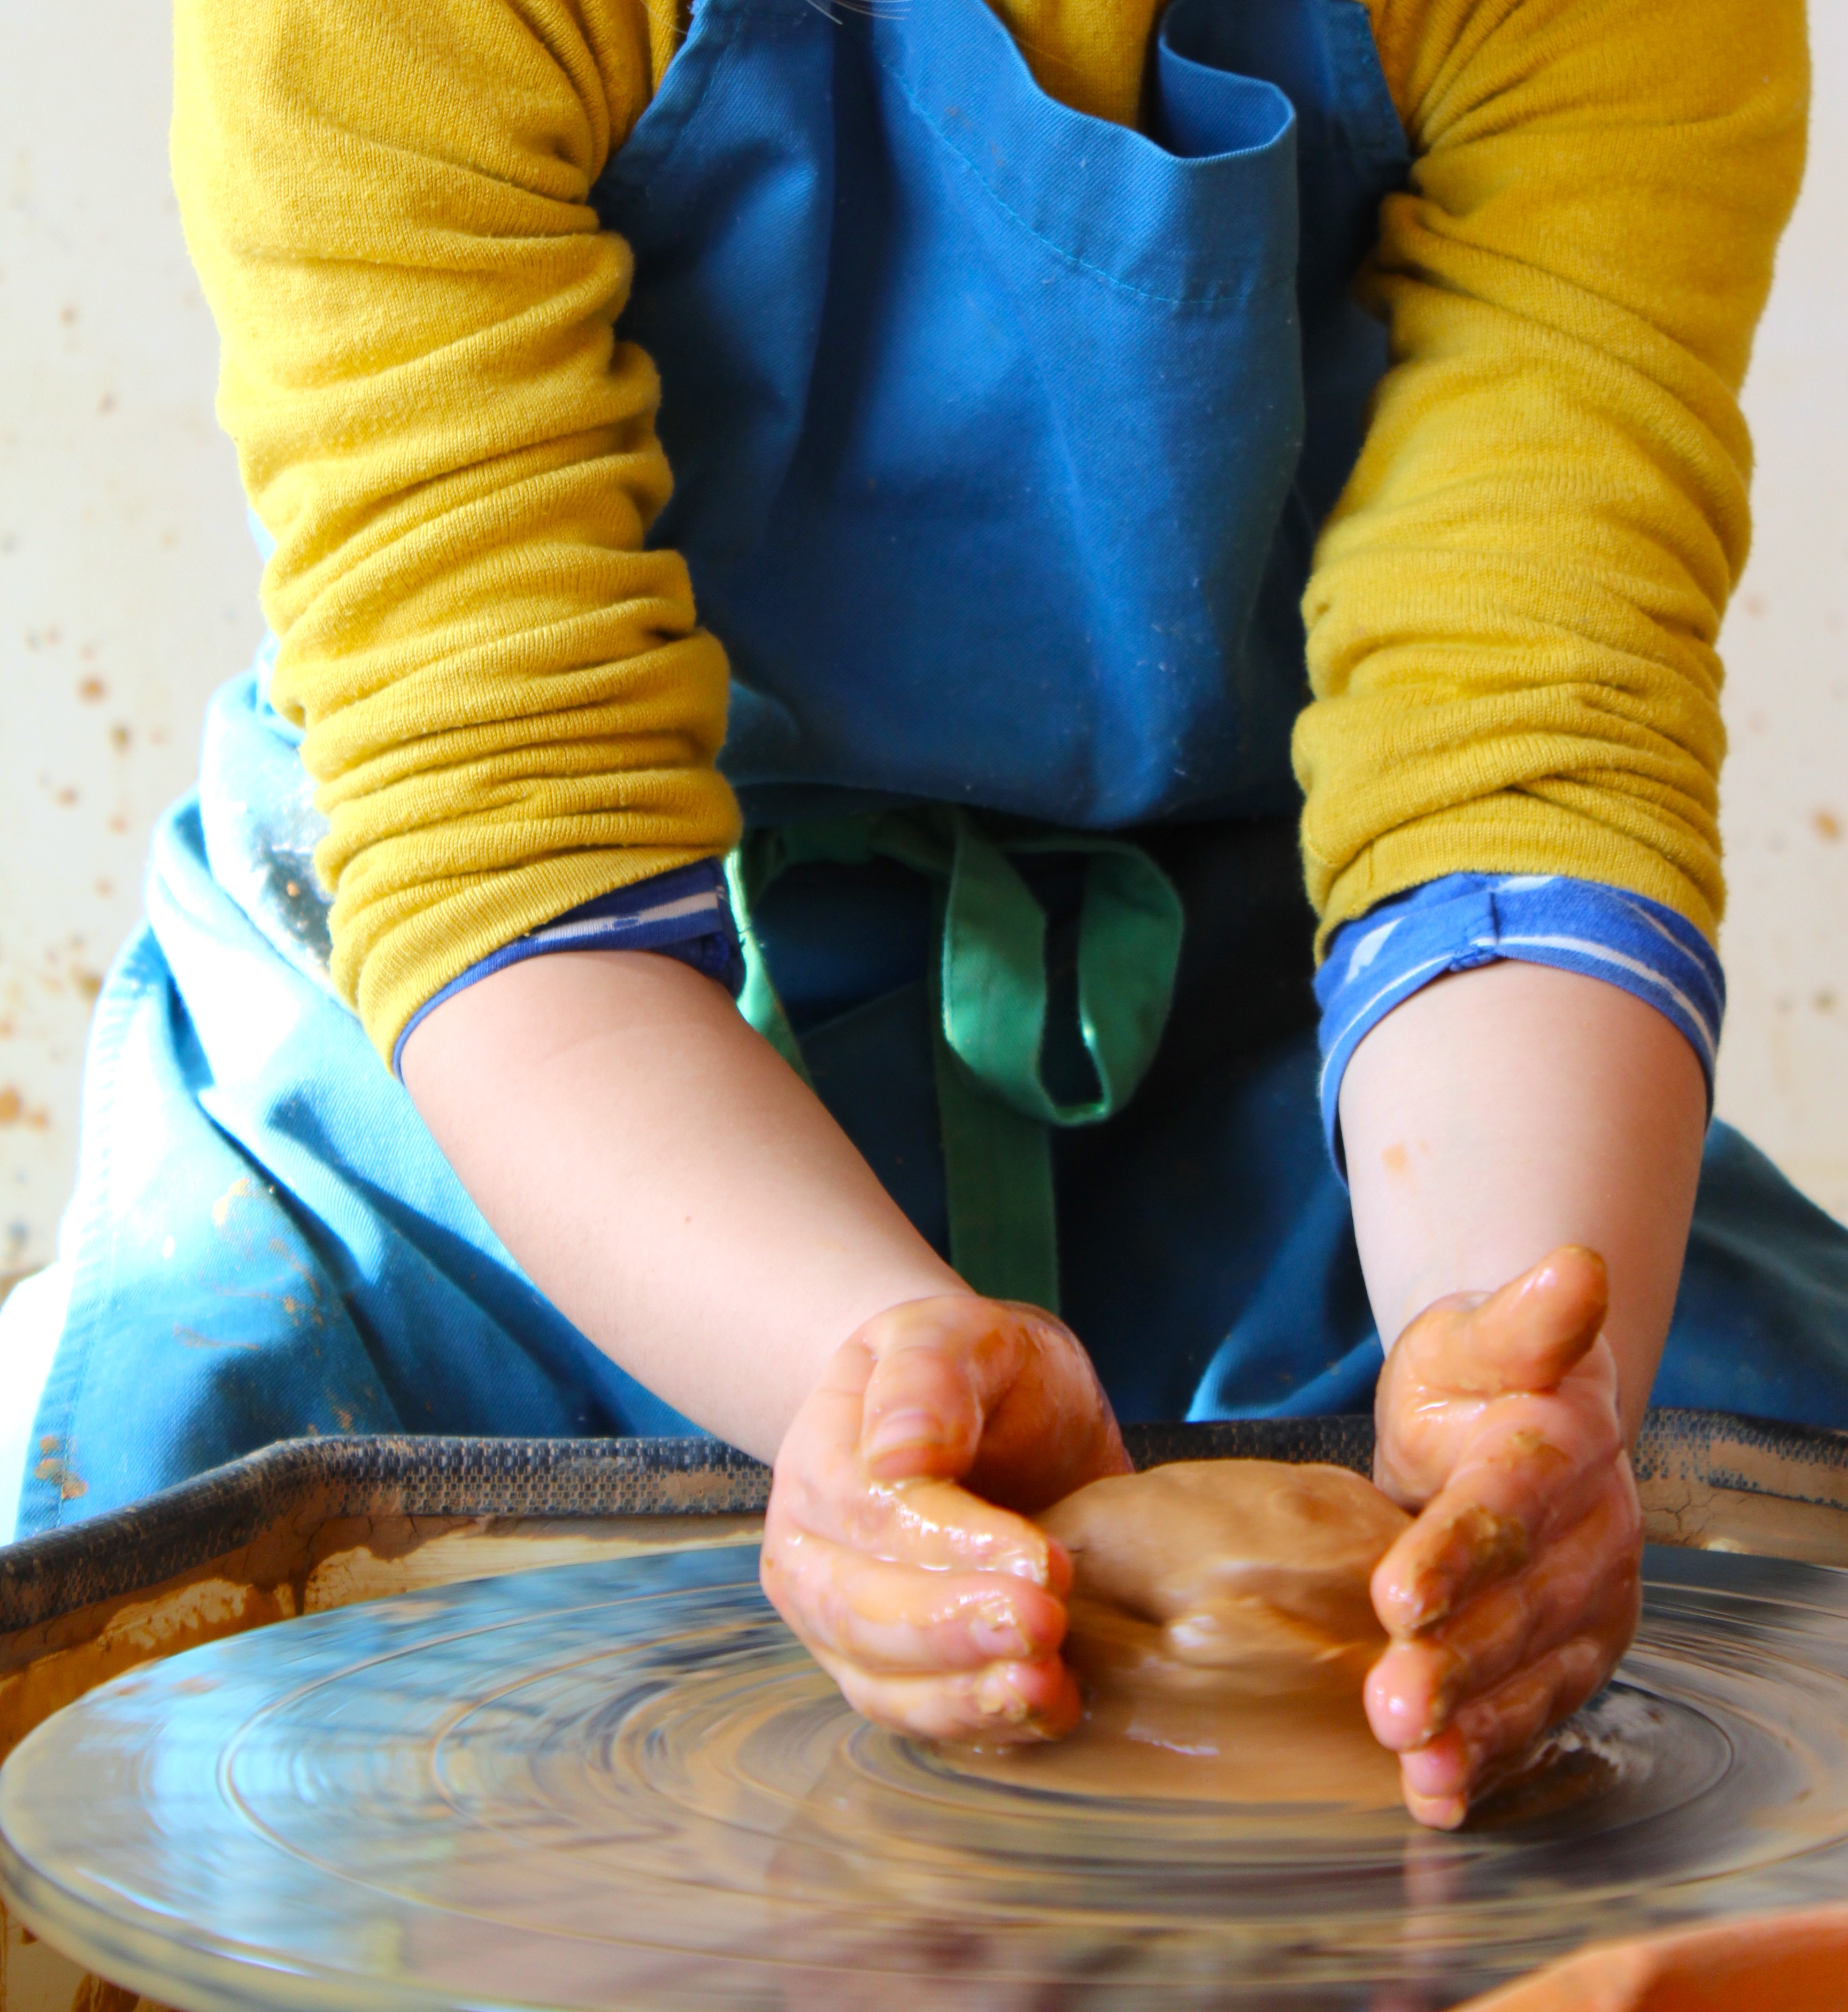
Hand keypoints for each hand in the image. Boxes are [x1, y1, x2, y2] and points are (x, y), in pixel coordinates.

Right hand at [761, 1294, 1131, 1743]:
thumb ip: (931, 1375)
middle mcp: (812, 1550)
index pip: (864, 1509)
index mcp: (819, 1456)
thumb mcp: (962, 1334)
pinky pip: (914, 1715)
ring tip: (1045, 1686)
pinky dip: (975, 1724)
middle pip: (855, 1607)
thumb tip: (898, 1450)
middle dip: (950, 1626)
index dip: (944, 1540)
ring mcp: (841, 1621)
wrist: (992, 1419)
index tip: (1036, 1553)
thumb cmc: (975, 1373)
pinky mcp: (890, 1672)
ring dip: (960, 1693)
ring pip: (877, 1678)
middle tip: (1045, 1622)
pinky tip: (1046, 1707)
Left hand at [1364, 1246, 1642, 1828]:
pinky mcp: (1566, 1659)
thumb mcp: (1478, 1335)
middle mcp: (1587, 1537)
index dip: (1459, 1551)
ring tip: (1417, 1767)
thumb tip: (1577, 1264)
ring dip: (1476, 1727)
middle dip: (1458, 1662)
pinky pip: (1530, 1714)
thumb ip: (1523, 1319)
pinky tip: (1439, 1796)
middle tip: (1393, 1706)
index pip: (1506, 1505)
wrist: (1503, 1422)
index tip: (1399, 1593)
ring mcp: (1582, 1607)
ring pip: (1530, 1673)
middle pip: (1518, 1607)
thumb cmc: (1475, 1378)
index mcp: (1560, 1450)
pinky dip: (1489, 1759)